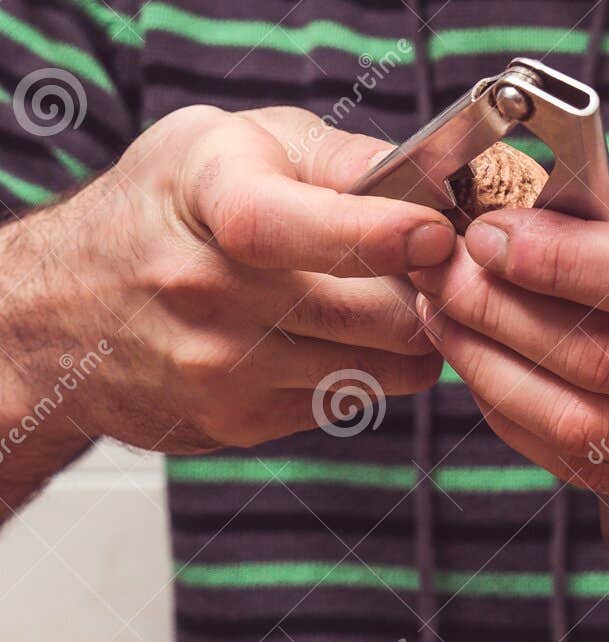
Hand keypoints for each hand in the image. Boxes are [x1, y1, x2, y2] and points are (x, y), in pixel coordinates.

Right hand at [2, 105, 449, 453]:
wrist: (61, 311)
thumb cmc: (167, 210)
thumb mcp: (232, 143)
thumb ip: (338, 159)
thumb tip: (434, 190)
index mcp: (208, 196)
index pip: (294, 226)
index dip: (380, 236)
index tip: (436, 236)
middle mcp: (205, 286)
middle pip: (380, 316)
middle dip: (427, 295)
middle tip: (427, 274)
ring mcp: (219, 365)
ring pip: (385, 369)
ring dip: (404, 339)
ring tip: (375, 301)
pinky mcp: (236, 421)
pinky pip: (351, 400)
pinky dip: (361, 371)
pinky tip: (325, 338)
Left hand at [409, 201, 608, 522]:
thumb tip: (545, 245)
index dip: (563, 261)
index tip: (492, 232)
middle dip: (506, 311)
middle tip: (446, 270)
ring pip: (591, 427)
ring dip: (498, 372)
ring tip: (450, 323)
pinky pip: (599, 472)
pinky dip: (529, 426)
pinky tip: (495, 380)